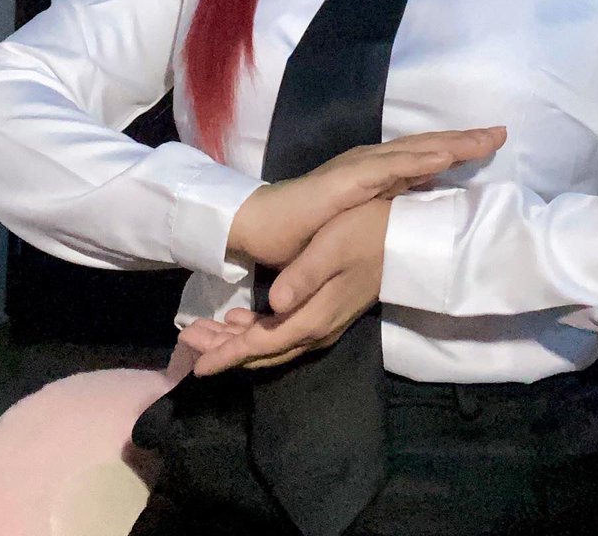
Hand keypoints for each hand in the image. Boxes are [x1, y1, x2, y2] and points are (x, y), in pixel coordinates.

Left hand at [184, 199, 390, 374]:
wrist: (408, 237)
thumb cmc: (367, 232)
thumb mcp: (332, 246)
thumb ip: (303, 277)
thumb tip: (274, 304)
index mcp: (315, 315)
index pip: (263, 344)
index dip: (228, 354)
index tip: (196, 364)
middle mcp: (319, 328)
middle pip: (265, 350)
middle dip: (225, 349)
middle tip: (189, 341)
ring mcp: (326, 322)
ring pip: (274, 343)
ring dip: (238, 339)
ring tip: (206, 331)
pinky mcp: (329, 311)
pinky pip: (286, 333)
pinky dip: (259, 330)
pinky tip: (243, 318)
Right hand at [227, 125, 504, 268]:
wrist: (262, 226)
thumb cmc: (307, 228)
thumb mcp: (360, 219)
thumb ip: (388, 212)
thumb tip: (421, 214)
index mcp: (377, 172)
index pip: (425, 155)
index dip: (460, 147)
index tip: (495, 141)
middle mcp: (372, 163)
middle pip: (427, 146)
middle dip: (466, 139)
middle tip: (501, 132)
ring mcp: (359, 169)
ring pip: (414, 152)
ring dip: (450, 144)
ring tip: (483, 140)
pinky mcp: (346, 183)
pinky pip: (387, 171)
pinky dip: (417, 162)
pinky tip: (441, 157)